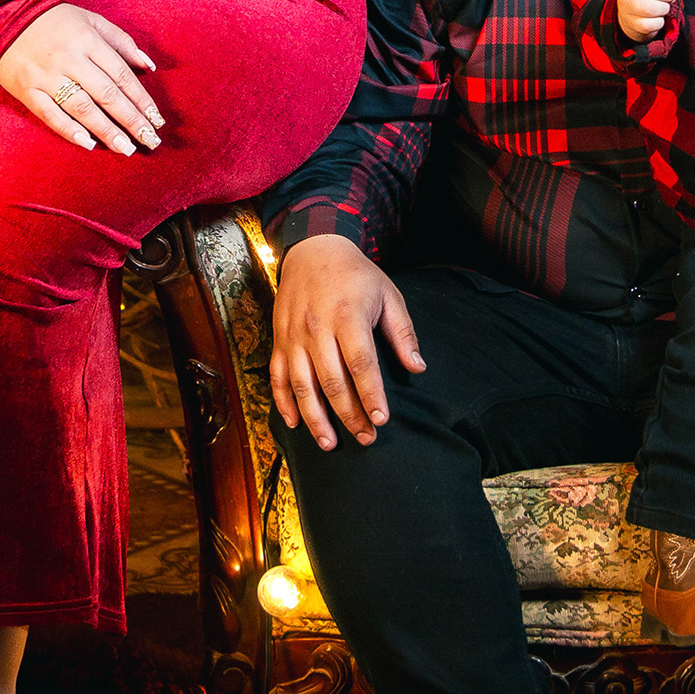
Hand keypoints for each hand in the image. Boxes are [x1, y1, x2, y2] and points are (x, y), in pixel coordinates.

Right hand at [0, 3, 163, 155]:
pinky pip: (49, 114)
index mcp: (88, 40)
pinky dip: (68, 129)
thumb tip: (148, 66)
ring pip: (82, 108)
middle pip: (106, 95)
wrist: (4, 14)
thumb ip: (121, 42)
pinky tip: (87, 143)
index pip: (121, 75)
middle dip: (131, 120)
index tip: (157, 119)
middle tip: (149, 140)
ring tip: (126, 148)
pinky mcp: (27, 89)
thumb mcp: (91, 20)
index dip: (141, 99)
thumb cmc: (54, 19)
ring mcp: (46, 76)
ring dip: (106, 130)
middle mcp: (69, 59)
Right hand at [270, 235, 424, 448]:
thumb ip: (403, 333)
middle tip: (366, 438)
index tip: (382, 420)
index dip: (371, 395)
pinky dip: (283, 403)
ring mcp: (294, 336)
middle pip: (332, 382)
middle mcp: (317, 328)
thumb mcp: (388, 295)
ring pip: (302, 386)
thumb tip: (417, 368)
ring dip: (316, 419)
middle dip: (349, 415)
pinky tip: (294, 424)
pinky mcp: (279, 339)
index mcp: (348, 315)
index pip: (361, 364)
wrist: (314, 249)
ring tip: (330, 444)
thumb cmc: (356, 276)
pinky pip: (277, 376)